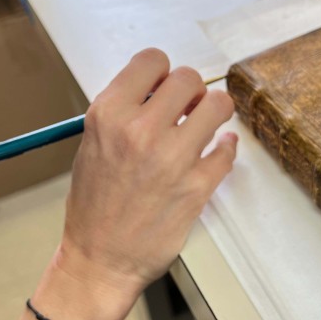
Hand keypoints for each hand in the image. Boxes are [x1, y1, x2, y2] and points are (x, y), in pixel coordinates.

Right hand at [53, 48, 236, 303]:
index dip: (161, 72)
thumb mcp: (93, 143)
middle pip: (188, 78)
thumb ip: (125, 111)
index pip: (151, 60)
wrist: (100, 258)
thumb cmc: (94, 203)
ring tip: (205, 125)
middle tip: (187, 108)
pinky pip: (227, 150)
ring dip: (214, 112)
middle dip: (190, 91)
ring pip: (218, 106)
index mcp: (109, 114)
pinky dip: (225, 148)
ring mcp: (172, 159)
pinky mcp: (197, 187)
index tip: (163, 87)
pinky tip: (217, 150)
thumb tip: (163, 90)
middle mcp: (140, 130)